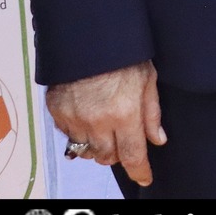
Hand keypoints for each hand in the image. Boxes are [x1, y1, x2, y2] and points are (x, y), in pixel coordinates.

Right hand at [47, 61, 163, 185]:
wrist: (89, 38)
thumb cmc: (123, 54)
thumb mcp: (148, 79)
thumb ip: (152, 113)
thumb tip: (158, 139)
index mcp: (125, 113)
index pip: (133, 155)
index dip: (140, 170)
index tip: (144, 177)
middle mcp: (98, 121)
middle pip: (107, 157)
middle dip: (118, 153)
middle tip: (124, 139)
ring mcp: (74, 118)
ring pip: (86, 150)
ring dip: (97, 145)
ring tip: (105, 127)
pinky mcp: (57, 112)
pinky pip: (68, 134)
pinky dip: (79, 132)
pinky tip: (87, 116)